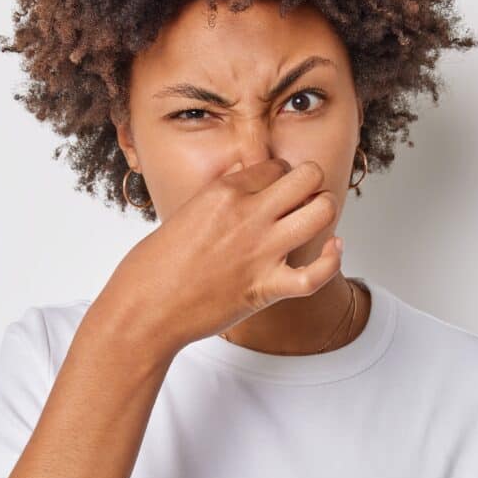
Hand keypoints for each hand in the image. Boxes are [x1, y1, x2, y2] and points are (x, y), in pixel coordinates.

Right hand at [100, 158, 343, 355]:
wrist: (143, 311)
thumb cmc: (152, 268)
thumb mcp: (184, 214)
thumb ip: (219, 200)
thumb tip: (242, 184)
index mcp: (222, 193)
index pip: (275, 166)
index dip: (281, 175)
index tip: (276, 189)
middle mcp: (247, 215)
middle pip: (308, 177)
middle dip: (311, 183)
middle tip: (302, 198)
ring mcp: (260, 251)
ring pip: (322, 212)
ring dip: (324, 211)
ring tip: (316, 218)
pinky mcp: (266, 287)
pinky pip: (317, 273)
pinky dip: (332, 260)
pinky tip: (333, 249)